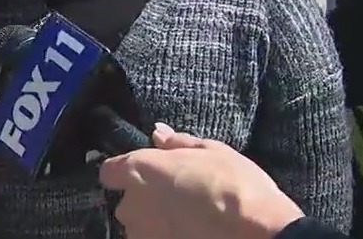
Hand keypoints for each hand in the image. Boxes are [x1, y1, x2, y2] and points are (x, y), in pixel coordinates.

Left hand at [99, 124, 304, 238]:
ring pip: (141, 227)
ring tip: (188, 220)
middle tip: (177, 198)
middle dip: (146, 201)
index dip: (124, 172)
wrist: (253, 231)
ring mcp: (142, 234)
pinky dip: (167, 238)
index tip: (142, 174)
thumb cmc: (233, 183)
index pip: (109, 171)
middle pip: (127, 203)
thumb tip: (158, 134)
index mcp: (139, 170)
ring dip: (155, 224)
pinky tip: (191, 233)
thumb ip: (178, 143)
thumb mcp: (211, 151)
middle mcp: (132, 204)